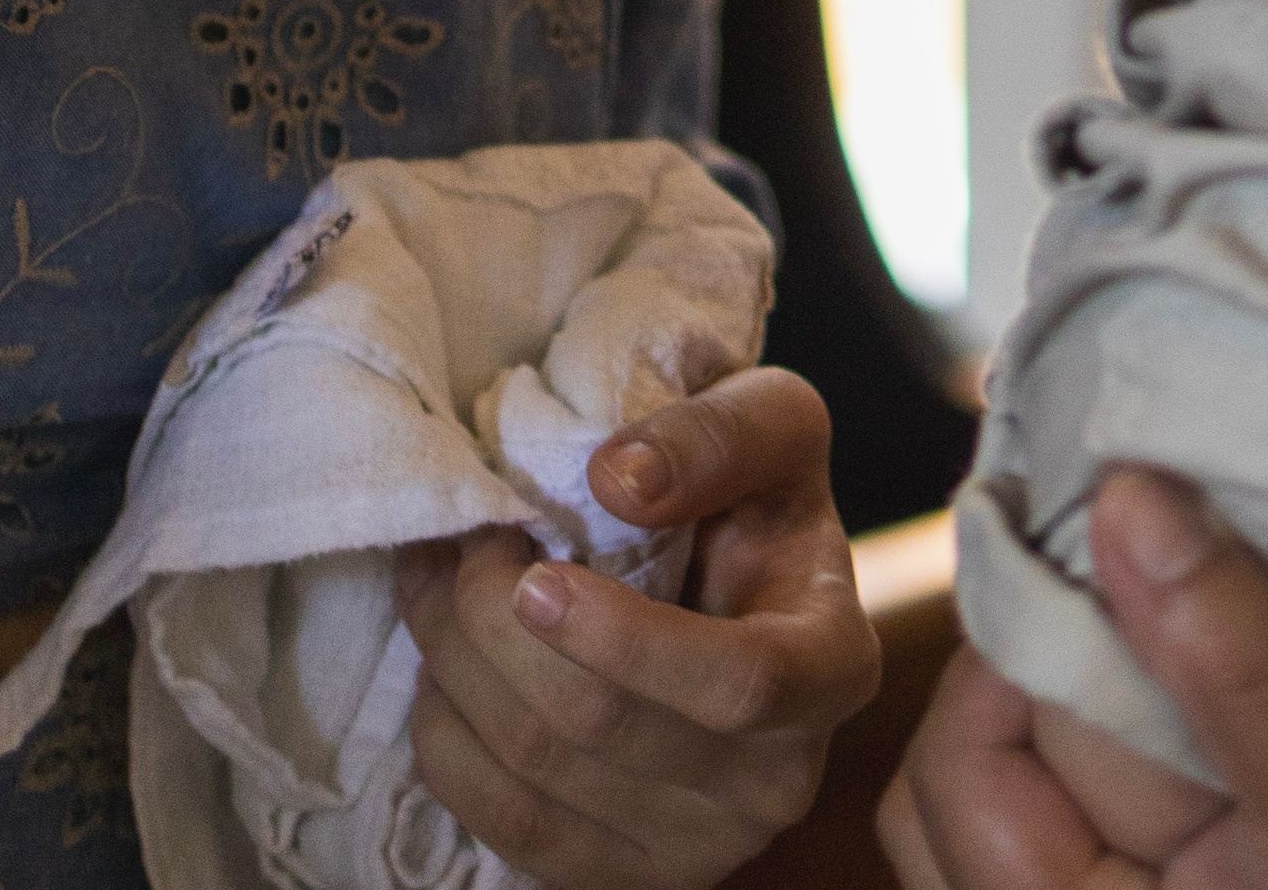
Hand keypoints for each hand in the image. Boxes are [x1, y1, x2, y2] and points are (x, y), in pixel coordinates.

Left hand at [396, 364, 878, 887]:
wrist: (736, 587)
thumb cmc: (756, 496)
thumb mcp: (772, 422)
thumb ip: (717, 434)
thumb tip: (619, 479)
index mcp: (832, 667)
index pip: (739, 684)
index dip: (627, 640)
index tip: (534, 580)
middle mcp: (779, 782)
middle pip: (604, 726)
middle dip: (495, 625)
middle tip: (459, 540)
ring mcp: (703, 848)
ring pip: (540, 776)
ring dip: (455, 670)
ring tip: (435, 585)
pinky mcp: (628, 878)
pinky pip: (510, 829)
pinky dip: (450, 746)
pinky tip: (444, 674)